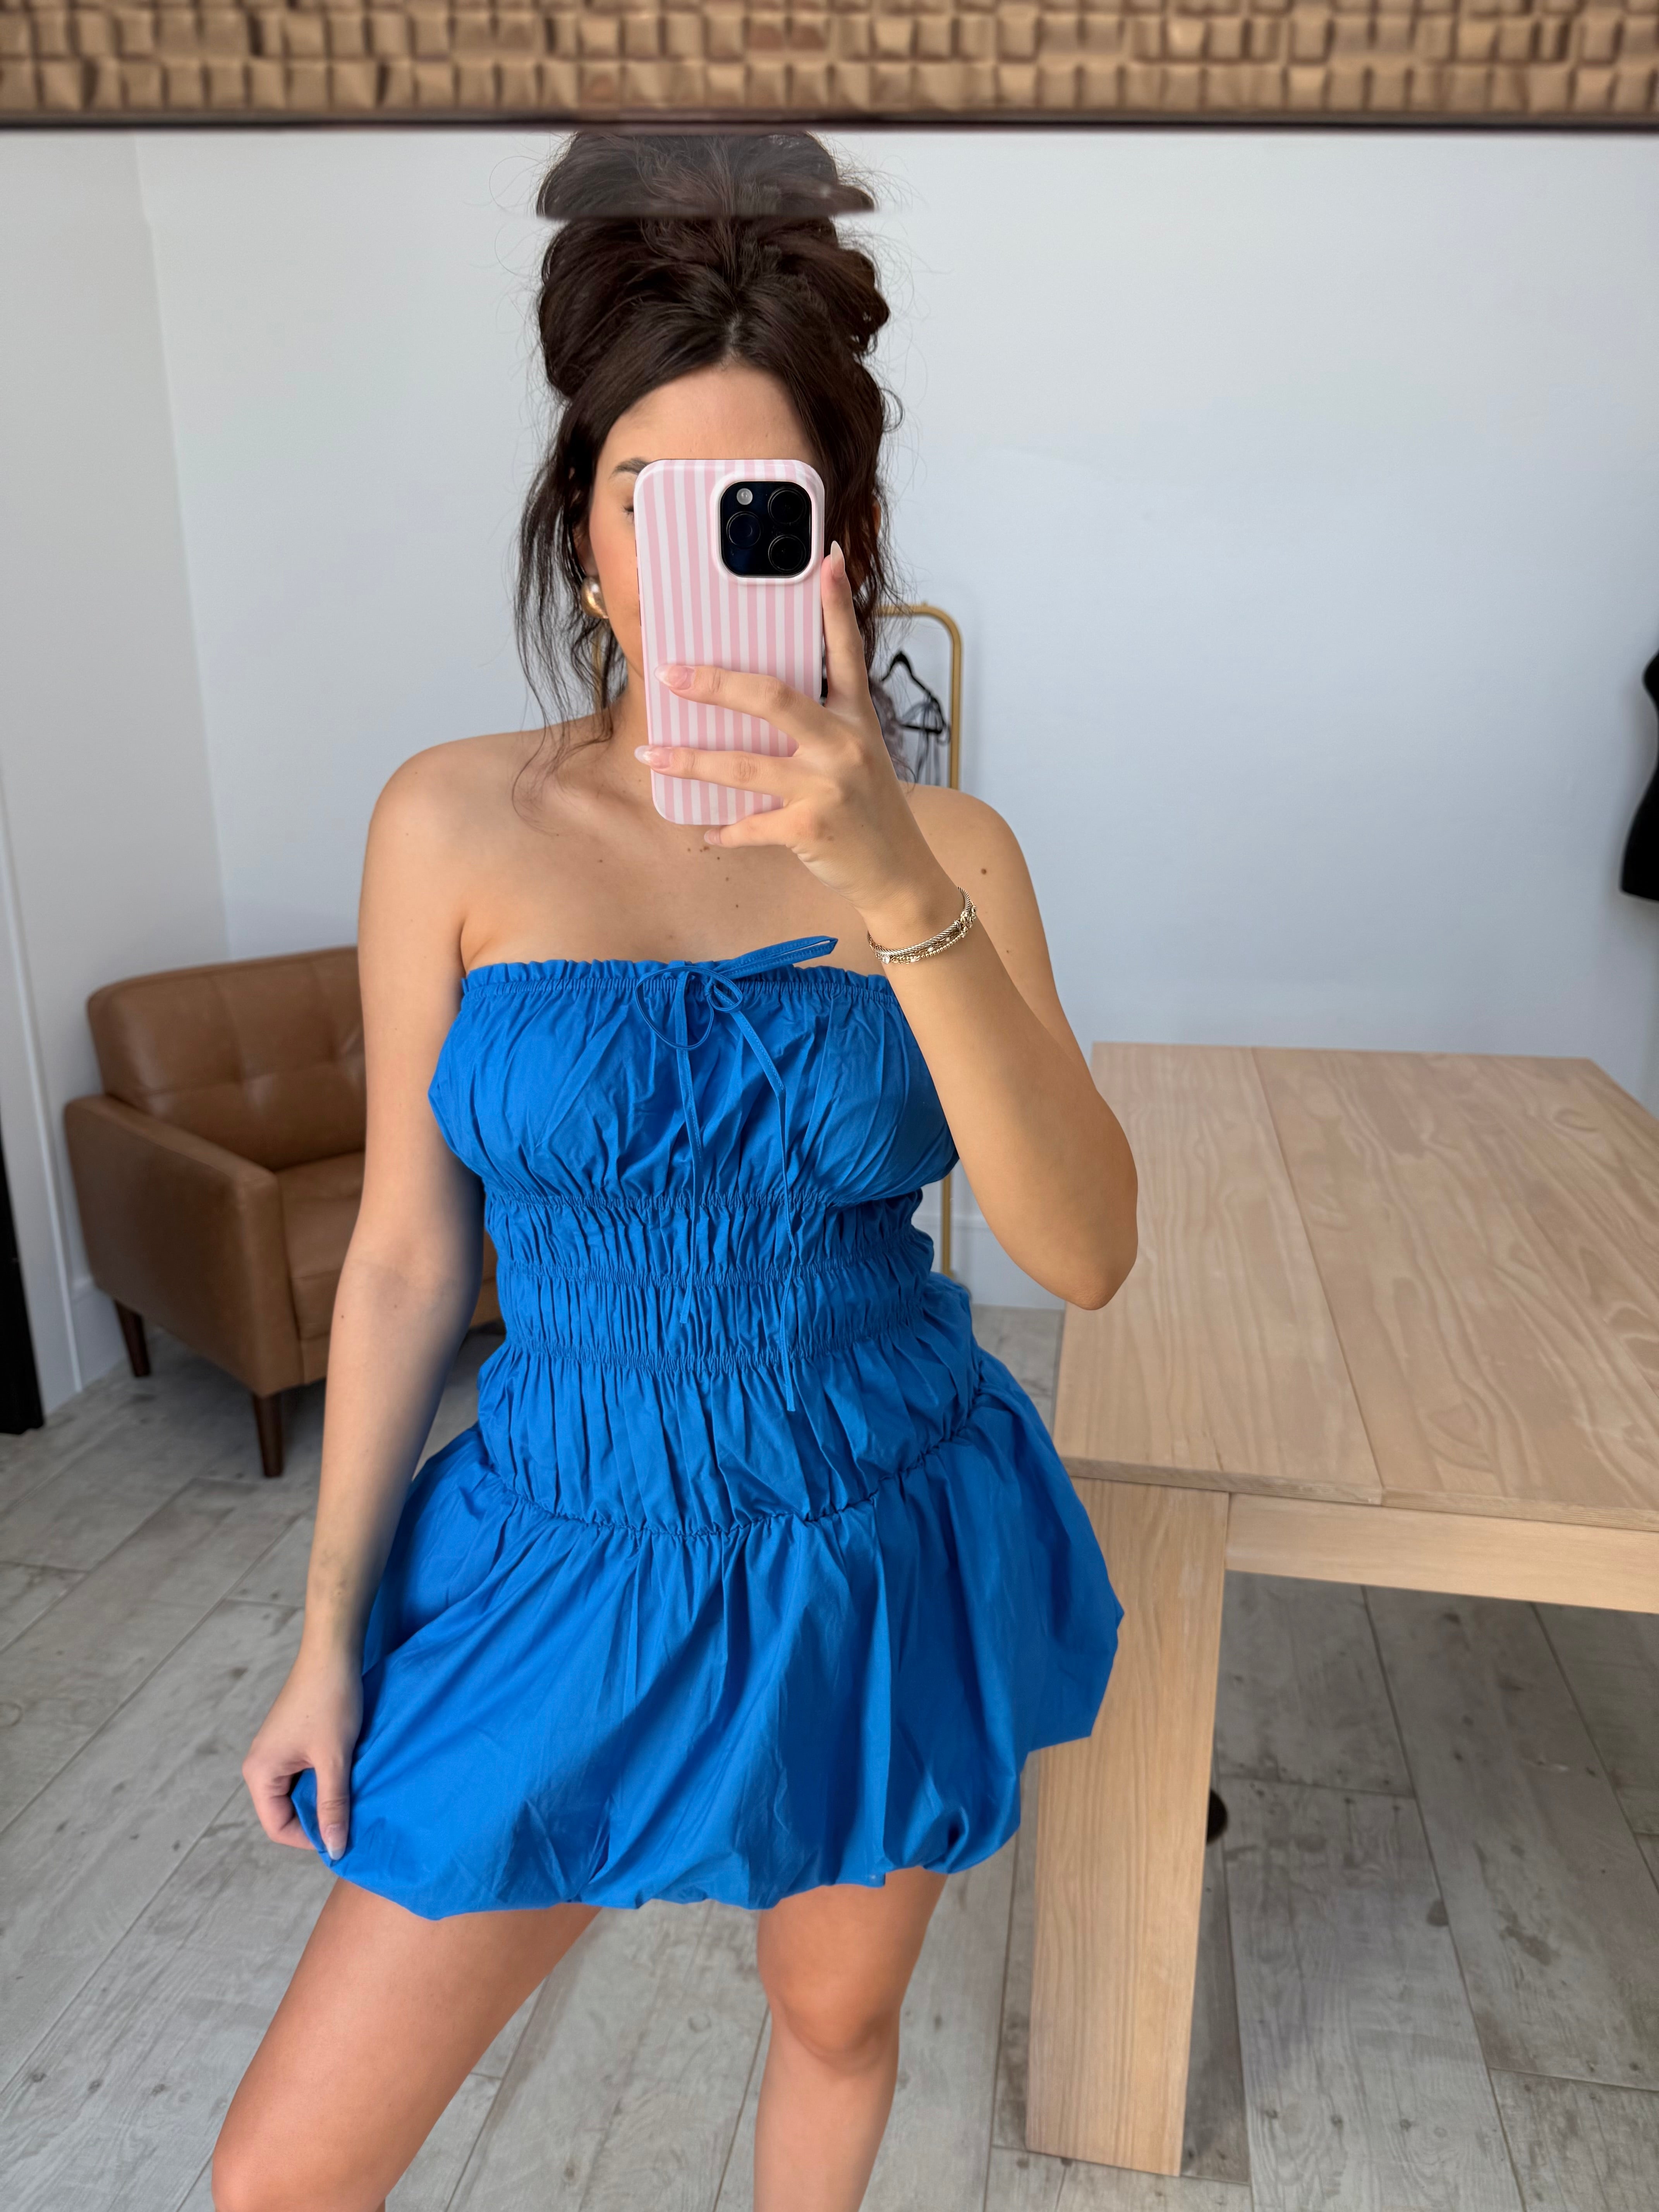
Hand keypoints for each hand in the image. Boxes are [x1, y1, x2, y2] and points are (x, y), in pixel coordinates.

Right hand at [242, 1644, 362, 1858]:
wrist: (333, 1652)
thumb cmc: (330, 1701)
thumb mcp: (334, 1759)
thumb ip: (333, 1805)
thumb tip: (334, 1849)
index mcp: (260, 1772)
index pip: (277, 1827)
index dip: (308, 1838)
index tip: (341, 1837)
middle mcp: (261, 1764)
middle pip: (285, 1811)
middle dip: (317, 1818)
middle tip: (351, 1818)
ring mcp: (275, 1751)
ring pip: (298, 1792)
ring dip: (324, 1797)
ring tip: (352, 1795)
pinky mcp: (291, 1739)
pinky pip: (304, 1772)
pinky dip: (324, 1778)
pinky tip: (347, 1774)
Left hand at [634, 542, 961, 944]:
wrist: (899, 872)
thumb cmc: (869, 810)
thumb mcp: (858, 755)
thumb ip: (819, 726)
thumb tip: (754, 703)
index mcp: (856, 718)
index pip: (846, 651)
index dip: (835, 604)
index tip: (824, 560)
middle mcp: (844, 745)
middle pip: (772, 698)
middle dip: (715, 684)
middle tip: (671, 674)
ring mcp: (827, 787)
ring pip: (743, 766)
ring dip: (690, 762)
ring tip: (651, 755)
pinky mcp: (810, 829)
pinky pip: (750, 825)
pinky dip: (724, 831)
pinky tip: (706, 832)